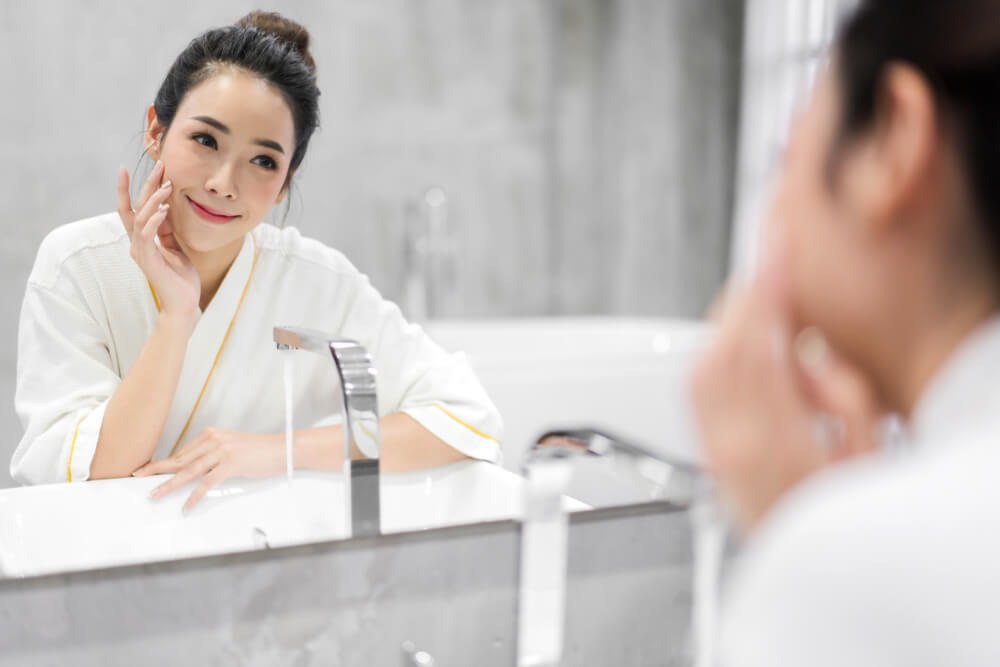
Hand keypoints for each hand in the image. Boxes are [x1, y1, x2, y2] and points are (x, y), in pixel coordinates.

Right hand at [117, 162, 199, 318]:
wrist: (183, 304)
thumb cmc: (180, 277)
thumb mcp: (175, 247)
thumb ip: (166, 230)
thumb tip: (165, 210)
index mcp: (141, 239)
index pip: (130, 209)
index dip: (127, 189)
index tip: (126, 167)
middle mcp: (136, 243)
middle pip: (134, 208)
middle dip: (146, 185)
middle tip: (159, 166)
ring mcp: (140, 252)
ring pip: (140, 219)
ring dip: (153, 200)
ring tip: (167, 185)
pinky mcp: (148, 261)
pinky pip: (147, 236)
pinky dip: (154, 221)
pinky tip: (164, 210)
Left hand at [133, 428, 284, 511]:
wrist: (282, 449)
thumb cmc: (259, 450)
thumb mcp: (231, 447)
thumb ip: (212, 455)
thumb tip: (194, 469)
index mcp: (211, 434)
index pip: (183, 452)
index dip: (164, 463)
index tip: (148, 470)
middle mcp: (214, 440)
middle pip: (181, 460)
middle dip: (157, 470)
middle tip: (138, 476)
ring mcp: (222, 451)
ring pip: (189, 471)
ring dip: (169, 485)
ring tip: (154, 495)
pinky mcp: (231, 464)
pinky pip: (207, 483)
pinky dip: (195, 496)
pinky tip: (187, 506)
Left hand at [691, 236, 882, 532]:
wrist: (816, 578)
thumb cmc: (847, 519)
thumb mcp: (868, 453)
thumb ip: (839, 393)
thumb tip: (805, 351)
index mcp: (774, 443)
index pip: (758, 343)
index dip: (766, 285)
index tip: (775, 246)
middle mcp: (731, 447)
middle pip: (719, 348)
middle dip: (744, 299)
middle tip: (771, 270)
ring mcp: (713, 454)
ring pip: (700, 365)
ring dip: (729, 325)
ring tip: (764, 308)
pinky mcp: (708, 457)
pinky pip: (697, 391)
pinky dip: (717, 354)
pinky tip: (745, 350)